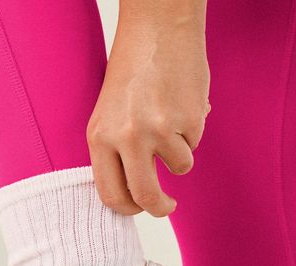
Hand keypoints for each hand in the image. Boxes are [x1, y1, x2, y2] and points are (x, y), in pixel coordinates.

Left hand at [87, 4, 209, 216]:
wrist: (158, 25)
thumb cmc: (133, 68)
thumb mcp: (110, 113)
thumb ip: (116, 152)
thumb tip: (134, 194)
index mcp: (100, 137)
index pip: (110, 194)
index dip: (128, 209)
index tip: (139, 208)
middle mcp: (126, 137)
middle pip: (146, 196)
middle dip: (159, 208)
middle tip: (167, 207)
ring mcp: (158, 130)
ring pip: (179, 167)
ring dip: (181, 152)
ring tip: (172, 118)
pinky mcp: (187, 120)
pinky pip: (195, 143)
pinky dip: (192, 129)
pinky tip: (182, 102)